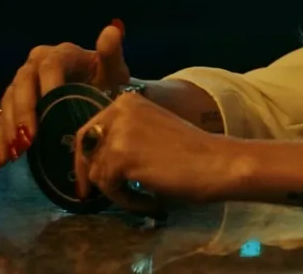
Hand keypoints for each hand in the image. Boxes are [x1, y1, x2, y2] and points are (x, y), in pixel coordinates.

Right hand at [0, 21, 129, 170]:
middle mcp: (36, 64)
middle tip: (28, 138)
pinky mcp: (14, 103)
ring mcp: (22, 83)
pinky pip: (3, 118)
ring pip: (9, 101)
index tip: (51, 110)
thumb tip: (111, 31)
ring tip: (14, 152)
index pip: (51, 66)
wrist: (99, 94)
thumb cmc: (106, 81)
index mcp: (60, 54)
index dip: (49, 87)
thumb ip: (111, 54)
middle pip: (23, 83)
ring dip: (9, 128)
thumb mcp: (113, 70)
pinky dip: (1, 138)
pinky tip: (3, 158)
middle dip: (24, 112)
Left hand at [73, 93, 238, 215]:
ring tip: (142, 197)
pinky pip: (108, 188)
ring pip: (96, 173)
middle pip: (86, 150)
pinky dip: (126, 200)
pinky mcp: (120, 158)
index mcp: (126, 101)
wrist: (216, 163)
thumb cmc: (192, 151)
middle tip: (96, 194)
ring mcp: (118, 133)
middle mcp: (118, 111)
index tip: (88, 178)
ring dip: (116, 190)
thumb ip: (123, 137)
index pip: (90, 131)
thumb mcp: (151, 131)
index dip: (86, 157)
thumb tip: (90, 161)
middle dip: (91, 175)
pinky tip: (148, 201)